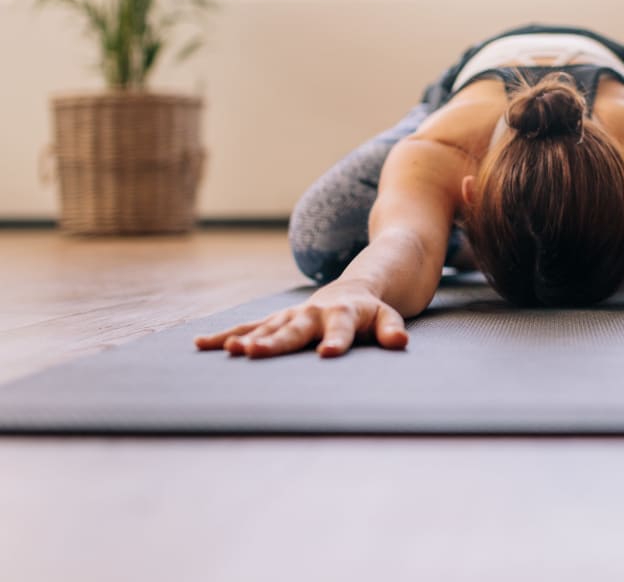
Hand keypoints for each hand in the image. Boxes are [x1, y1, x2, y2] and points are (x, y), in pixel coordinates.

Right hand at [193, 280, 408, 358]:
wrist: (353, 289)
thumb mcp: (388, 317)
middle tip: (254, 352)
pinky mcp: (277, 320)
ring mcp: (292, 316)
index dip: (335, 342)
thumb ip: (392, 330)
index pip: (341, 331)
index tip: (326, 355)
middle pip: (294, 329)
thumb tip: (400, 342)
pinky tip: (202, 344)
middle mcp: (314, 314)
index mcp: (344, 315)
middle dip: (275, 342)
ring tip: (229, 350)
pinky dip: (227, 335)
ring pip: (267, 327)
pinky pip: (250, 327)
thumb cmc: (372, 312)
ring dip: (247, 338)